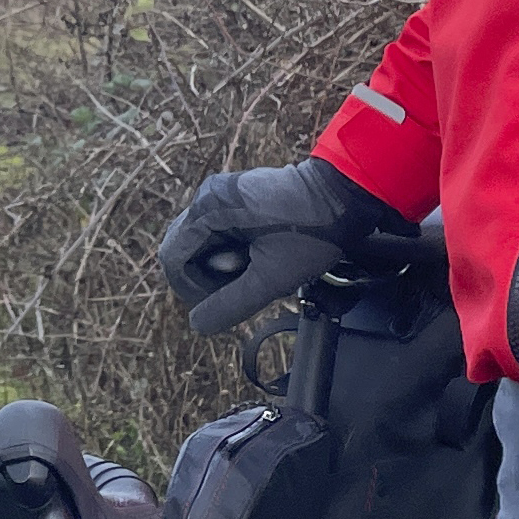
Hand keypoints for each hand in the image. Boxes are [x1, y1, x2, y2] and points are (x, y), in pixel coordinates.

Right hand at [153, 156, 422, 334]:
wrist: (346, 195)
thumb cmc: (312, 234)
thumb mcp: (271, 278)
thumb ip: (230, 304)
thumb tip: (197, 325)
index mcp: (209, 210)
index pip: (173, 259)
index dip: (192, 290)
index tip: (224, 300)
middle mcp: (208, 197)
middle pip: (184, 250)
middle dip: (207, 276)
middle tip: (244, 283)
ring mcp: (222, 194)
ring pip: (203, 244)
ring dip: (223, 265)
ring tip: (257, 267)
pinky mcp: (238, 198)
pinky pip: (219, 232)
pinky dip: (233, 251)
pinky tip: (261, 255)